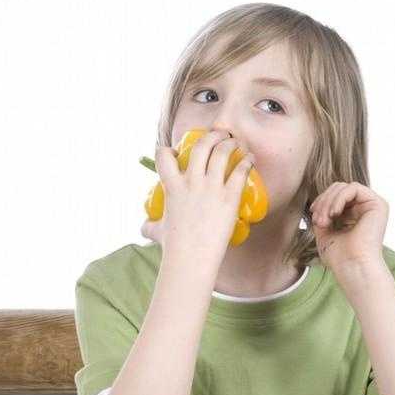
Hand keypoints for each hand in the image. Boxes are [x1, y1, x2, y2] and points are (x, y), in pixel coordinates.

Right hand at [145, 130, 253, 264]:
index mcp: (171, 187)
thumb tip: (145, 226)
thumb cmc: (173, 247)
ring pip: (223, 152)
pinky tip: (250, 159)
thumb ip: (150, 224)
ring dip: (230, 143)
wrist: (191, 259)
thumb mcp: (156, 230)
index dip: (168, 149)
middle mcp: (191, 182)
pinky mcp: (230, 198)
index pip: (163, 156)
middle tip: (218, 135)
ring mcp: (211, 189)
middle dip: (211, 135)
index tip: (177, 150)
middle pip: (201, 145)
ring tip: (235, 143)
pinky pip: (241, 171)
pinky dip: (247, 161)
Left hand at [309, 181, 387, 272]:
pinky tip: (334, 213)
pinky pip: (353, 188)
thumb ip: (323, 213)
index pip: (334, 195)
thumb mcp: (325, 230)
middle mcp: (365, 208)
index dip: (321, 201)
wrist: (351, 266)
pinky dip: (339, 198)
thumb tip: (318, 203)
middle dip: (323, 201)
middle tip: (319, 220)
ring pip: (343, 187)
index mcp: (355, 214)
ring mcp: (373, 206)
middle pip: (338, 188)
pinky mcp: (378, 204)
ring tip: (324, 220)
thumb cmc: (338, 255)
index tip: (313, 216)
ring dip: (328, 202)